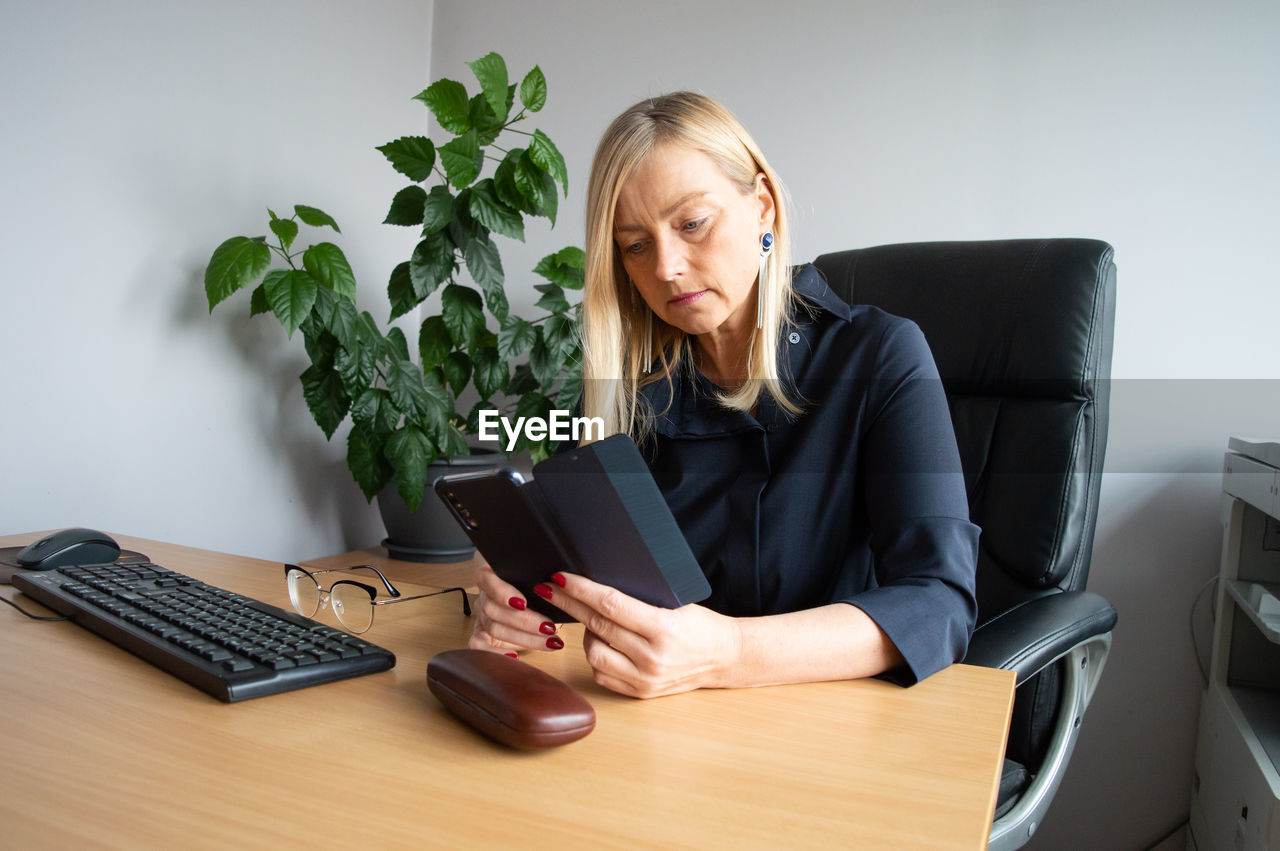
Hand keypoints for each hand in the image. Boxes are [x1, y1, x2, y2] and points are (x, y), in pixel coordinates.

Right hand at [467, 562, 565, 654]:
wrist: (534, 605)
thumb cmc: (537, 588)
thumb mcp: (539, 579)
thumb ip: (540, 578)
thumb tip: (558, 582)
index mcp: (491, 573)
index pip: (486, 579)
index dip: (502, 592)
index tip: (523, 603)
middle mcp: (483, 595)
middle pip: (493, 608)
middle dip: (524, 621)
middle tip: (549, 627)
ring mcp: (481, 616)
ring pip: (494, 628)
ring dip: (524, 638)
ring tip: (550, 642)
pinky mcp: (481, 636)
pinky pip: (479, 646)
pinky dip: (497, 653)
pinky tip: (516, 656)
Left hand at [541, 572, 741, 698]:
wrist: (725, 657)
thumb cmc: (700, 625)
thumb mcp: (676, 603)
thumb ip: (639, 599)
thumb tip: (595, 584)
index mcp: (664, 629)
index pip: (611, 605)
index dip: (581, 590)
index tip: (560, 578)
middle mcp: (652, 658)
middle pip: (597, 626)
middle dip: (569, 604)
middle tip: (550, 589)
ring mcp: (645, 679)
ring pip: (593, 653)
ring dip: (585, 633)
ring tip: (591, 621)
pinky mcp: (640, 693)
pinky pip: (602, 674)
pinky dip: (597, 655)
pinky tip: (602, 642)